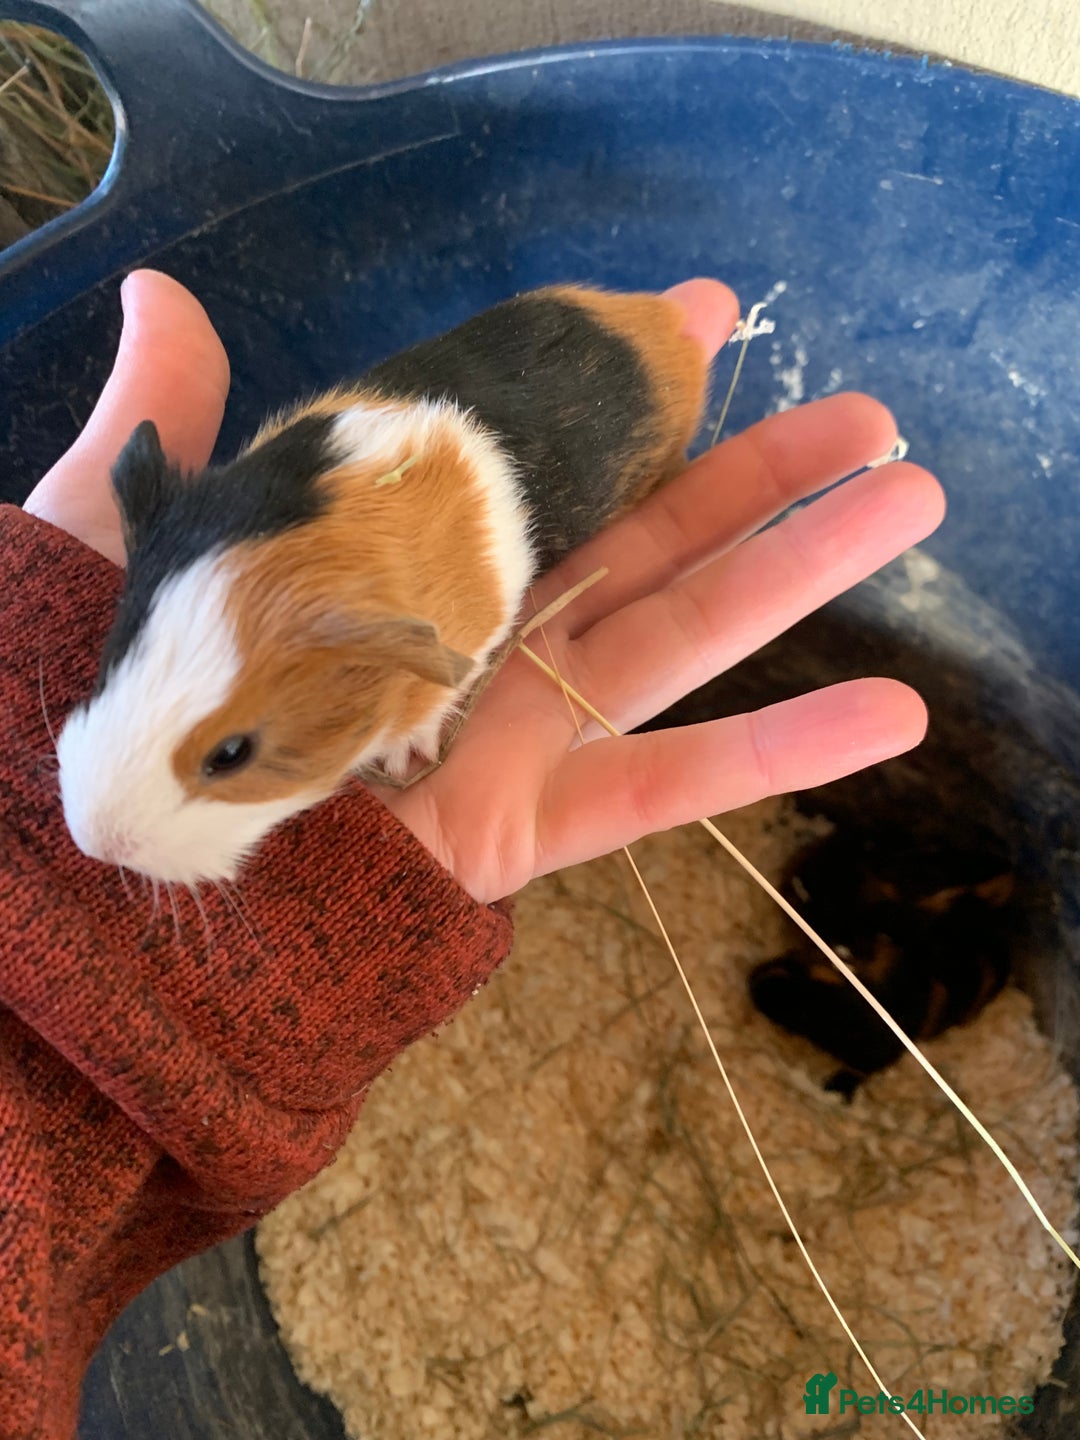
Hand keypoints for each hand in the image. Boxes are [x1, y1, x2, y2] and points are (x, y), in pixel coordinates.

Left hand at [26, 270, 943, 904]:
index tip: (701, 320)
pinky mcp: (532, 828)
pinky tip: (891, 713)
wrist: (125, 883)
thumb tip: (164, 291)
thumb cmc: (132, 706)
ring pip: (685, 632)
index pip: (544, 462)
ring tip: (909, 499)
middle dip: (756, 471)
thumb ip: (170, 422)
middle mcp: (480, 633)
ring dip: (800, 568)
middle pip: (644, 538)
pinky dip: (782, 753)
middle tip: (866, 414)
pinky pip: (672, 786)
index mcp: (406, 560)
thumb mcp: (150, 544)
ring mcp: (515, 730)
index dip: (629, 398)